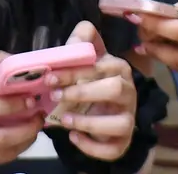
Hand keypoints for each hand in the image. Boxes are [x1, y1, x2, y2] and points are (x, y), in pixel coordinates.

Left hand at [47, 22, 136, 160]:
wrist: (104, 111)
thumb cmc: (92, 80)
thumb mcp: (87, 59)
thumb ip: (81, 42)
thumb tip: (80, 31)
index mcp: (118, 68)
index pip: (100, 66)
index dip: (74, 71)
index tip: (49, 77)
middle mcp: (128, 92)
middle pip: (115, 89)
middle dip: (82, 92)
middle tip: (55, 95)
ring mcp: (128, 118)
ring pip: (120, 123)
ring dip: (89, 122)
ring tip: (64, 120)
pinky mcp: (122, 141)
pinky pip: (114, 148)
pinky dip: (92, 146)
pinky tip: (73, 137)